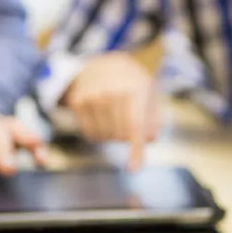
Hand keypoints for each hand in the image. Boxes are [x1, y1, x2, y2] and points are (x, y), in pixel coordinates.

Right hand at [62, 52, 160, 170]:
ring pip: (103, 137)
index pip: (134, 125)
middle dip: (125, 135)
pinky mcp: (77, 102)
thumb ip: (154, 116)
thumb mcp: (150, 93)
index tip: (134, 169)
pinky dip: (97, 132)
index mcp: (134, 88)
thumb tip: (149, 138)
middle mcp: (111, 92)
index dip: (135, 150)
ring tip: (113, 115)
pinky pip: (89, 133)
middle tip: (125, 118)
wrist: (102, 63)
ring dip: (110, 134)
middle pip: (119, 135)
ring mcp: (92, 97)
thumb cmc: (131, 82)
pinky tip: (101, 116)